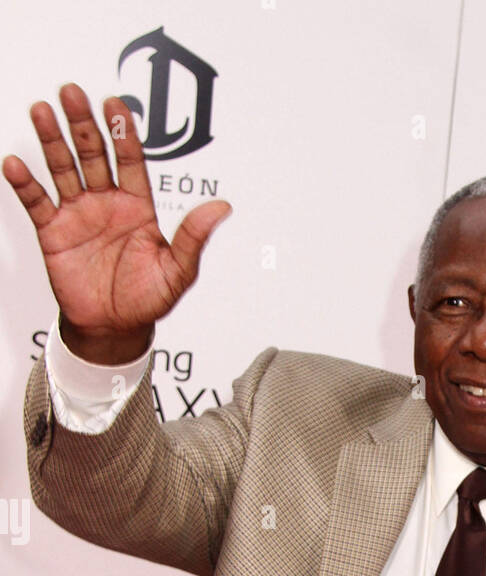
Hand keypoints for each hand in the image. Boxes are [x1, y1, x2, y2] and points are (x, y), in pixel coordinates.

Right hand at [2, 83, 231, 360]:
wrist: (114, 329)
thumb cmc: (147, 301)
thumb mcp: (178, 273)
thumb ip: (194, 239)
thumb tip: (222, 208)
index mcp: (137, 206)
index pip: (130, 160)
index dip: (122, 132)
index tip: (115, 105)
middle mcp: (106, 202)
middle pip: (93, 153)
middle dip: (83, 124)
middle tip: (72, 93)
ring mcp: (78, 214)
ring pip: (63, 167)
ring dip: (52, 140)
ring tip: (42, 111)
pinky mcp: (54, 231)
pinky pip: (37, 202)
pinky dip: (25, 183)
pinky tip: (16, 163)